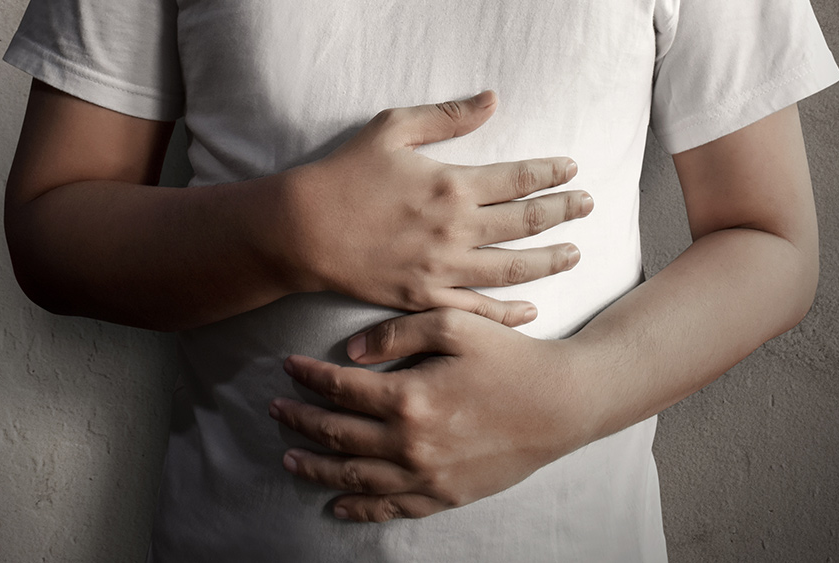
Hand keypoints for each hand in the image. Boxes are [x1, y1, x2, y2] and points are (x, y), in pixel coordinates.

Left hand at [268, 308, 584, 521]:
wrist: (562, 404)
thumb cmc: (512, 359)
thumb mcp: (457, 326)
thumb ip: (397, 332)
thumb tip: (349, 352)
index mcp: (408, 397)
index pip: (339, 388)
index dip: (308, 377)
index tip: (288, 367)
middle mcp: (409, 443)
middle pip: (336, 434)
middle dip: (299, 420)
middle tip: (276, 409)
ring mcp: (426, 475)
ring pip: (354, 476)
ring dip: (316, 467)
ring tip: (289, 457)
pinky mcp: (445, 495)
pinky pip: (391, 508)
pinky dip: (358, 508)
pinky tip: (337, 504)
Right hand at [286, 91, 591, 325]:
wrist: (302, 230)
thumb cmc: (344, 175)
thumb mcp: (392, 129)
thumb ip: (447, 117)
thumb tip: (492, 100)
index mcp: (452, 184)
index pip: (519, 178)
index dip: (551, 173)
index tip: (572, 170)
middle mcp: (456, 229)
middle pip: (526, 223)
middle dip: (563, 212)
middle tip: (588, 207)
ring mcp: (442, 268)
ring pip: (512, 269)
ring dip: (549, 261)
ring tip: (575, 255)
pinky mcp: (424, 297)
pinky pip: (477, 310)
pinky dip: (507, 312)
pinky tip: (530, 309)